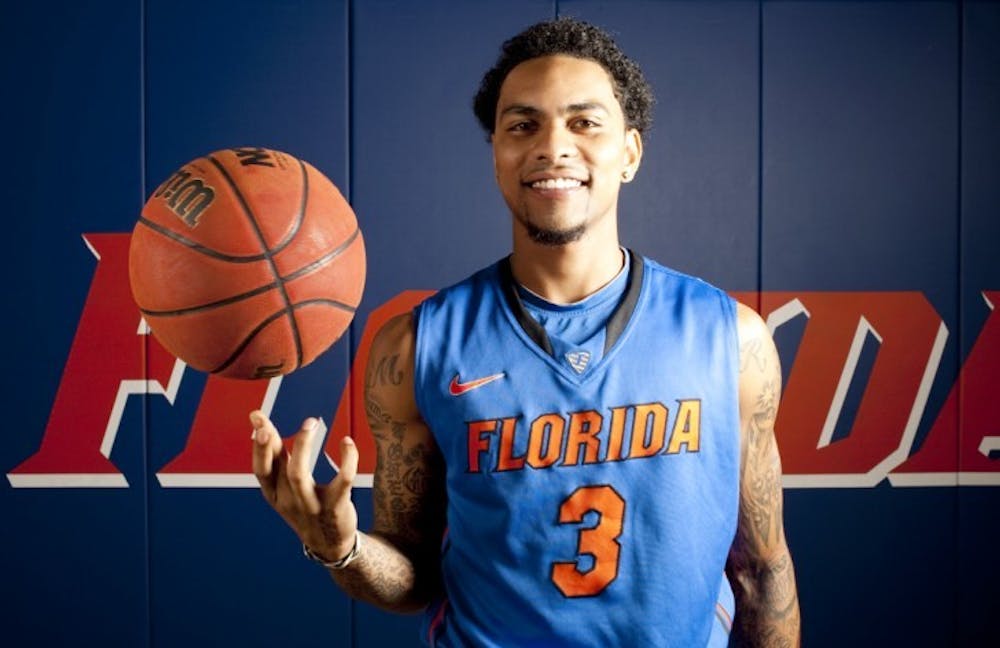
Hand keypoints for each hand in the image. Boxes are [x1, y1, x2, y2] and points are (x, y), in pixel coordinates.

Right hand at [251, 410, 359, 561]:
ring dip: (302, 447)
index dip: (257, 444)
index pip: (261, 469)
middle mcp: (289, 501)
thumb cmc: (304, 506)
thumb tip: (261, 425)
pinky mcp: (335, 508)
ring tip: (310, 422)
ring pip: (300, 475)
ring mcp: (311, 505)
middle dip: (270, 446)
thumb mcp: (285, 486)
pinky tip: (347, 442)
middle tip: (268, 424)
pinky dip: (346, 460)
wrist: (329, 544)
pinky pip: (341, 481)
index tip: (257, 416)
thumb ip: (277, 457)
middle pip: (277, 470)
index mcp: (274, 495)